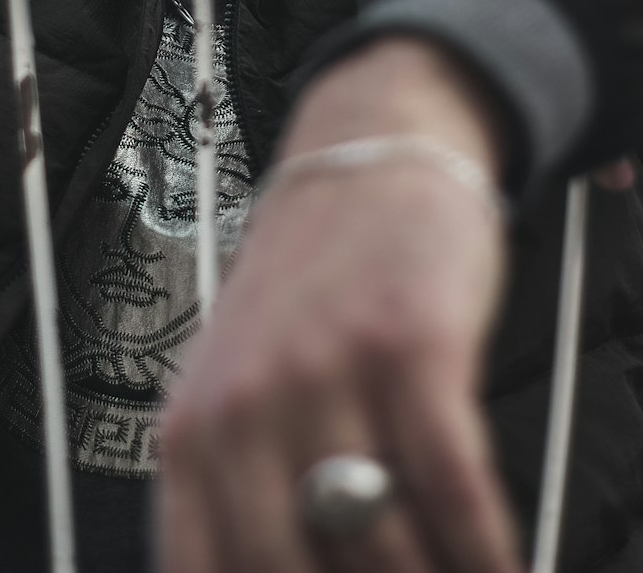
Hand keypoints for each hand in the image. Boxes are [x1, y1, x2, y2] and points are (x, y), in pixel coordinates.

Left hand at [156, 36, 522, 572]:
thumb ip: (238, 489)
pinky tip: (499, 567)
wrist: (366, 160)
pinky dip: (484, 551)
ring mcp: (325, 372)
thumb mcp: (237, 383)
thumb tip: (270, 571)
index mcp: (191, 429)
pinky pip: (452, 490)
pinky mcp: (407, 345)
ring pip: (380, 546)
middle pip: (289, 571)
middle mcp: (246, 404)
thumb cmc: (306, 287)